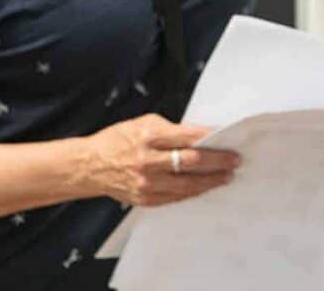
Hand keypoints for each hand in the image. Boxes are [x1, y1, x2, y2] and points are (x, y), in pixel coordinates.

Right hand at [79, 114, 240, 206]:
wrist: (89, 166)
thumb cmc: (118, 140)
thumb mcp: (144, 124)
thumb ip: (172, 130)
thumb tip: (202, 135)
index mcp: (148, 137)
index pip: (188, 138)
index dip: (211, 139)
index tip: (229, 139)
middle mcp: (147, 161)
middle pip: (191, 162)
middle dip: (217, 162)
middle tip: (235, 161)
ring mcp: (146, 183)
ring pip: (187, 184)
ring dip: (210, 181)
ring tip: (226, 176)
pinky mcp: (145, 199)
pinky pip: (176, 197)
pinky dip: (193, 191)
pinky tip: (205, 187)